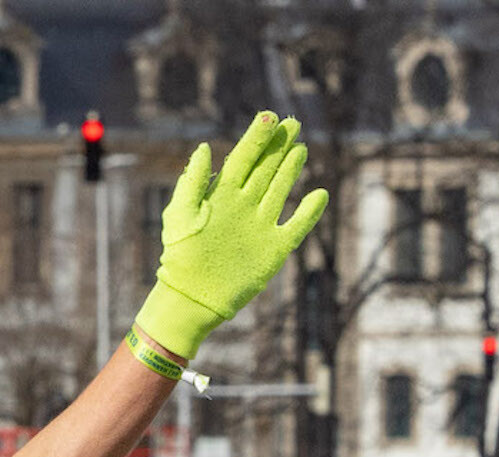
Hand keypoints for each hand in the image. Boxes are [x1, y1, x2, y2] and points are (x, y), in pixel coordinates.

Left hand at [136, 112, 328, 361]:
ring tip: (299, 147)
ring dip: (290, 169)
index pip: (243, 159)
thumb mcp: (181, 215)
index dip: (256, 137)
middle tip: (292, 122)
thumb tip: (203, 148)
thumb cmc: (180, 257)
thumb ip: (193, 182)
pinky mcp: (274, 248)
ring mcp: (260, 226)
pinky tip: (318, 195)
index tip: (269, 116)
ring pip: (279, 190)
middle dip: (278, 145)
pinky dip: (309, 212)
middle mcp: (243, 206)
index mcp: (221, 196)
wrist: (191, 297)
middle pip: (265, 169)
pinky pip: (297, 226)